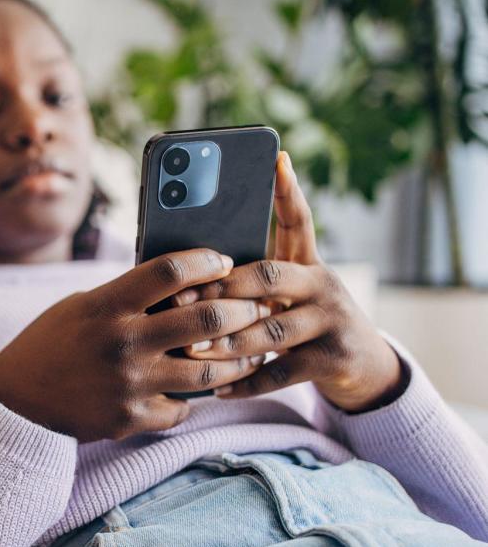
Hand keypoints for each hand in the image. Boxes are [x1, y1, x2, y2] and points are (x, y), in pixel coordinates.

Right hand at [0, 249, 270, 441]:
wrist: (14, 402)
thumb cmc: (50, 345)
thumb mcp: (80, 306)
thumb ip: (126, 297)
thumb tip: (182, 282)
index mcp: (106, 305)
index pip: (170, 271)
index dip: (206, 261)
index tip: (224, 262)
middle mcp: (122, 342)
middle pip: (206, 319)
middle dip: (242, 310)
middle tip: (255, 307)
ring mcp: (129, 384)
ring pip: (209, 371)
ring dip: (237, 360)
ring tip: (249, 351)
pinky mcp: (130, 419)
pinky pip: (182, 409)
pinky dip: (190, 399)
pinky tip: (196, 390)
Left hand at [176, 151, 404, 412]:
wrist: (363, 366)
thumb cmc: (304, 321)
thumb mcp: (288, 293)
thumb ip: (253, 277)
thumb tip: (190, 260)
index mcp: (307, 263)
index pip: (298, 220)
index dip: (287, 191)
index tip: (276, 159)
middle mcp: (323, 285)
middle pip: (270, 277)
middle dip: (223, 286)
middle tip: (183, 296)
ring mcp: (332, 322)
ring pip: (273, 328)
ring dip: (229, 340)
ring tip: (193, 347)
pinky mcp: (334, 359)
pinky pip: (283, 371)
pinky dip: (248, 381)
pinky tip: (219, 388)